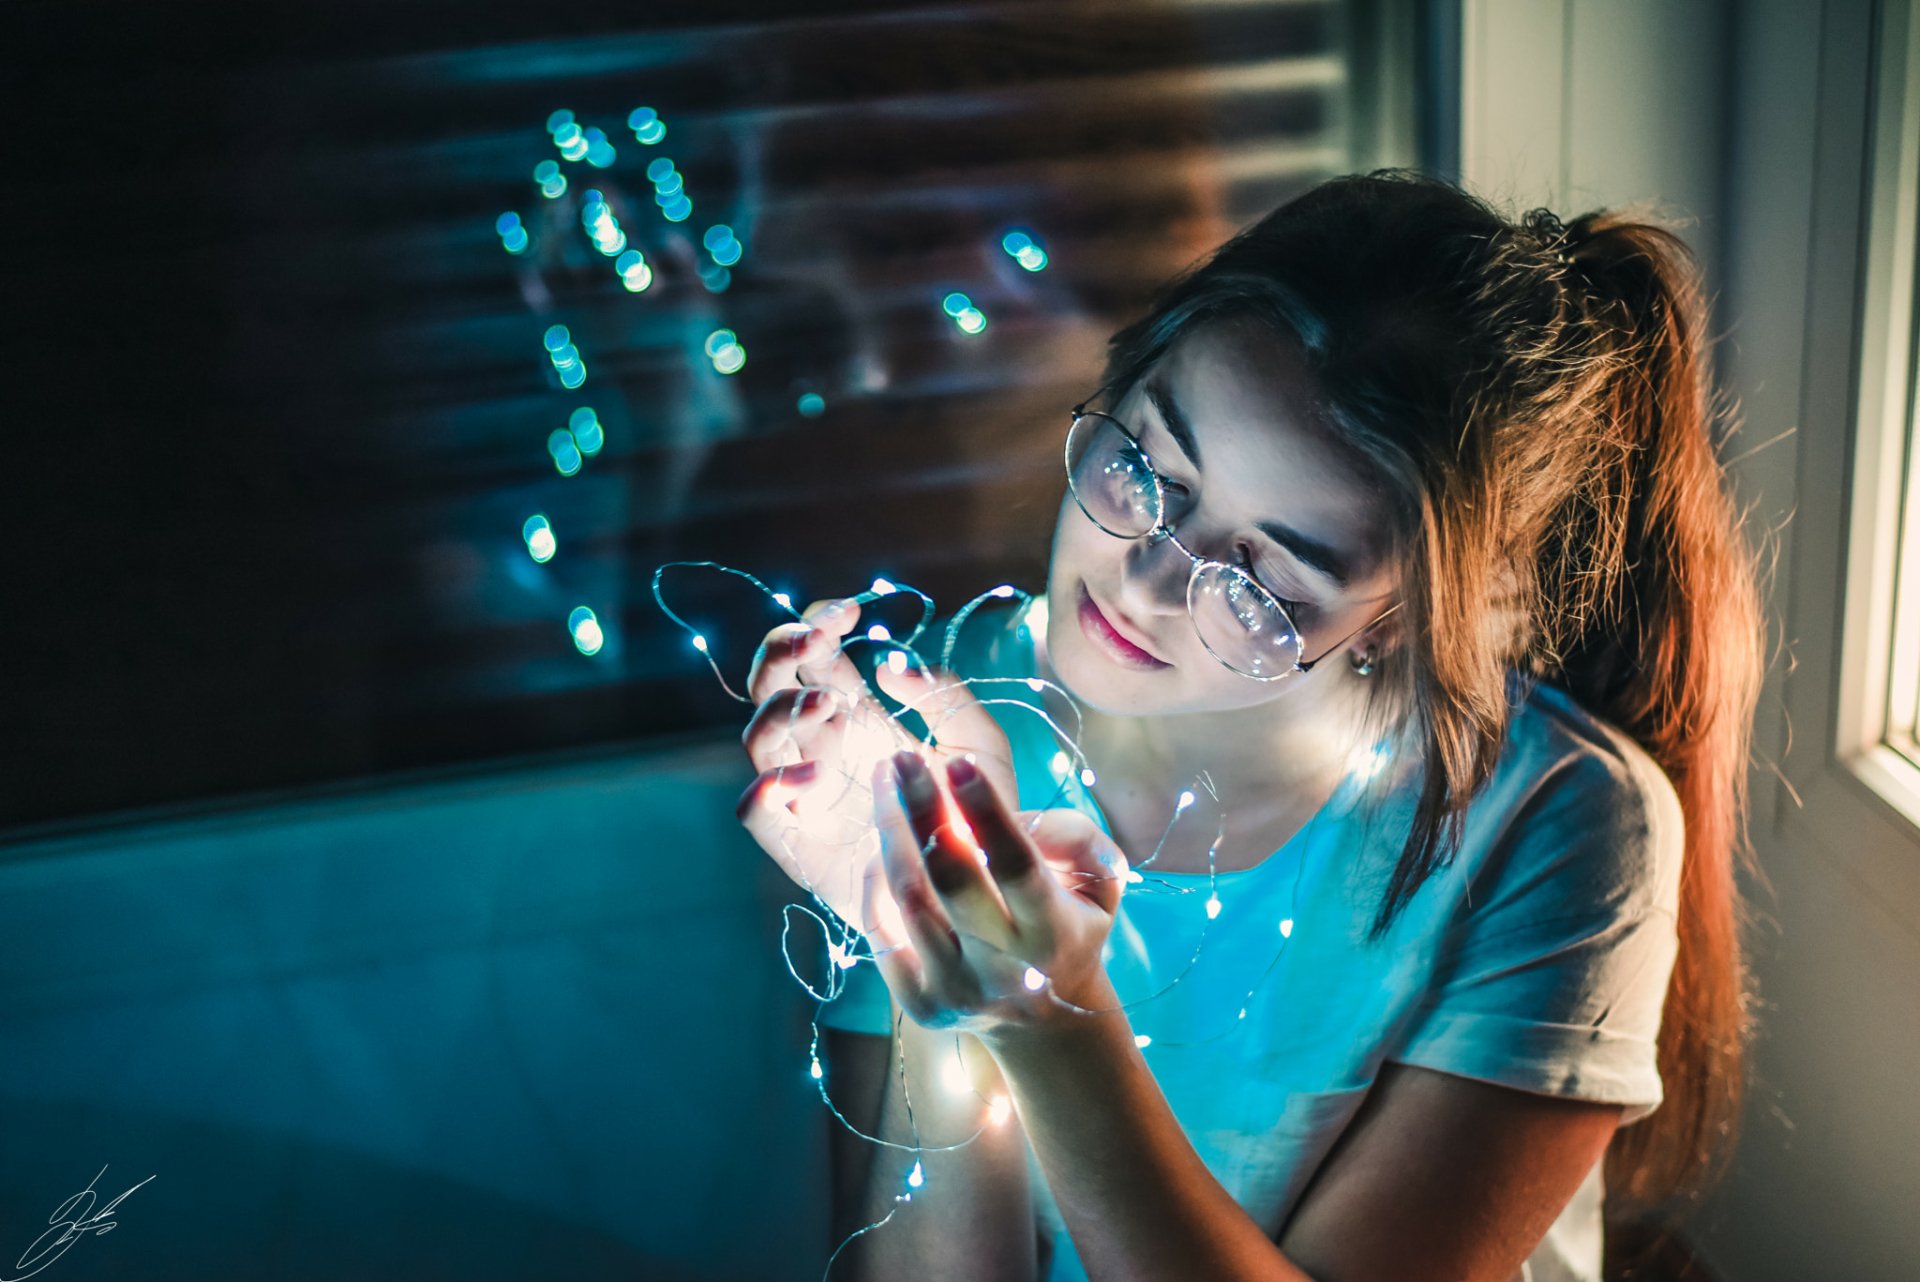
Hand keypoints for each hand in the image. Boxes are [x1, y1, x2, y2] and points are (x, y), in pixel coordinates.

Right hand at [734, 597, 1021, 933]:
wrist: (985, 893)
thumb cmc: (979, 816)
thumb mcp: (981, 744)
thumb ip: (946, 693)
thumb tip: (889, 664)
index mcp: (855, 715)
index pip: (812, 655)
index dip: (817, 624)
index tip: (850, 612)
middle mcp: (821, 748)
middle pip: (770, 686)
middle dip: (782, 652)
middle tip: (818, 640)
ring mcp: (806, 795)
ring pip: (759, 739)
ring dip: (783, 710)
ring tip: (830, 705)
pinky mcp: (801, 844)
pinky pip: (756, 813)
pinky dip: (767, 788)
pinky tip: (809, 777)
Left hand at [867, 750, 1125, 1037]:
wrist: (1042, 1021)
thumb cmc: (1069, 926)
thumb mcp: (1100, 884)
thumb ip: (1079, 839)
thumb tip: (1024, 818)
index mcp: (1054, 935)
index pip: (1016, 865)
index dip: (985, 812)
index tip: (958, 762)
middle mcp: (1005, 971)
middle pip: (950, 879)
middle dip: (921, 809)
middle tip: (901, 758)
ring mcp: (957, 991)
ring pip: (906, 899)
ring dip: (890, 830)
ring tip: (886, 781)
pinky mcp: (918, 1004)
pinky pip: (879, 928)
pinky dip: (875, 877)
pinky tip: (881, 837)